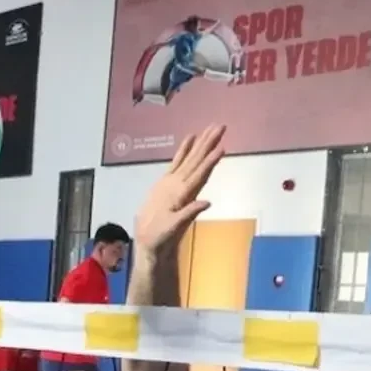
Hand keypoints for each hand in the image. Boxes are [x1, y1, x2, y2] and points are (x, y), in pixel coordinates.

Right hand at [133, 125, 225, 255]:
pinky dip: (183, 151)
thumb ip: (188, 214)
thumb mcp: (173, 228)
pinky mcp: (167, 185)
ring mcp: (175, 185)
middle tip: (220, 126)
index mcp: (183, 194)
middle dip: (208, 144)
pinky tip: (190, 139)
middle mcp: (182, 186)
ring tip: (211, 129)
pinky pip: (177, 164)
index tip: (220, 147)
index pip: (199, 174)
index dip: (209, 161)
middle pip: (198, 162)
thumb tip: (206, 202)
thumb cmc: (160, 238)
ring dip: (201, 145)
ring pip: (191, 161)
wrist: (150, 244)